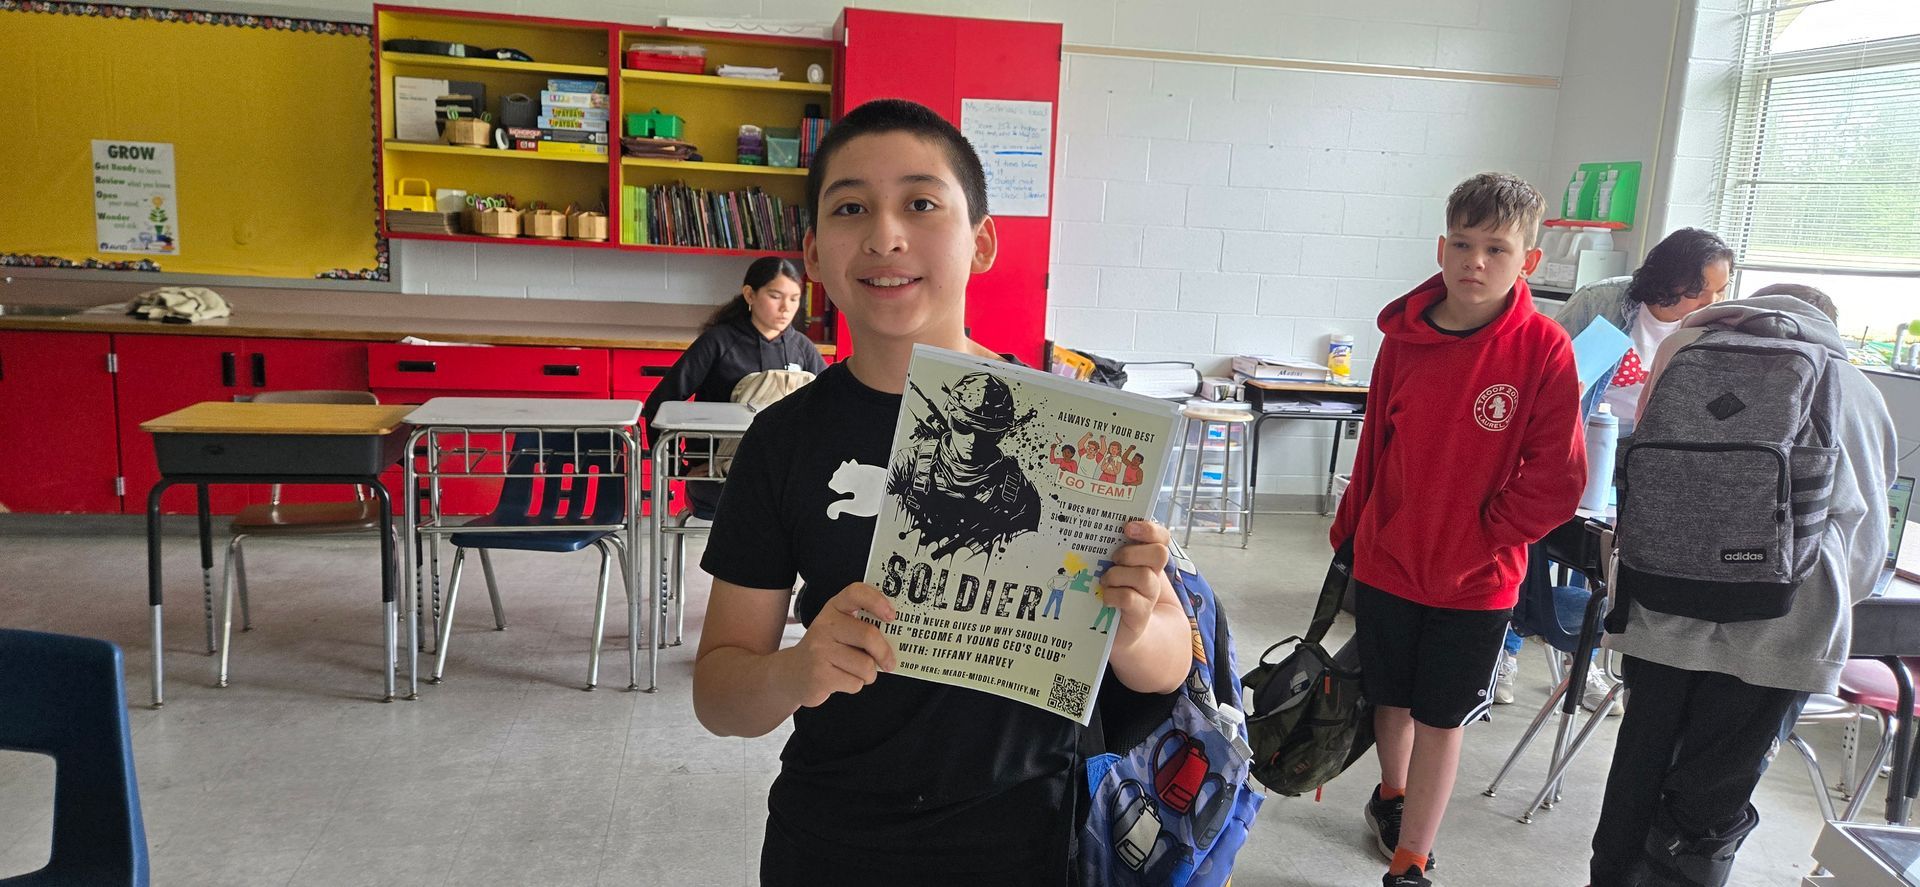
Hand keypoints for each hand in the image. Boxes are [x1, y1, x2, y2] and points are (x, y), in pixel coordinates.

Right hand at [779, 582, 897, 708]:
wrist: (791, 673)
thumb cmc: (826, 650)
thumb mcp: (839, 630)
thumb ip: (863, 627)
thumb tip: (897, 639)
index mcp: (834, 608)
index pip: (855, 593)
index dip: (877, 601)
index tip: (891, 616)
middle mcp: (825, 625)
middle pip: (869, 635)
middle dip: (885, 654)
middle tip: (889, 663)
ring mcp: (819, 650)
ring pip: (866, 666)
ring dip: (868, 675)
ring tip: (855, 672)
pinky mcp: (819, 675)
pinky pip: (855, 683)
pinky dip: (855, 685)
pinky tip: (841, 680)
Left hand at [1101, 520, 1175, 640]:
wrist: (1119, 632)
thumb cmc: (1111, 592)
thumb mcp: (1111, 567)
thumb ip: (1111, 549)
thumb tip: (1091, 529)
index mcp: (1147, 559)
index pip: (1161, 538)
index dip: (1149, 529)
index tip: (1128, 528)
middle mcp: (1153, 575)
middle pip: (1159, 553)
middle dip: (1133, 553)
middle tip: (1114, 558)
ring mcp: (1149, 596)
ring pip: (1144, 576)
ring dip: (1118, 575)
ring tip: (1104, 581)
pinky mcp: (1140, 615)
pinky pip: (1130, 598)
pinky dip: (1114, 595)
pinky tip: (1105, 598)